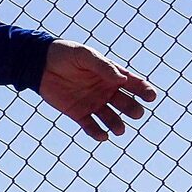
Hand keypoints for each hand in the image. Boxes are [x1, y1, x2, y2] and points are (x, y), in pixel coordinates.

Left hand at [38, 41, 157, 139]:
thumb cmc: (66, 55)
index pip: (134, 84)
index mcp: (112, 76)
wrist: (40, 64)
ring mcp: (93, 103)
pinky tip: (102, 137)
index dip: (145, 91)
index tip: (151, 97)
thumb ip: (103, 66)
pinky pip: (91, 126)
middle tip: (136, 113)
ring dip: (117, 125)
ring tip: (119, 130)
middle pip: (126, 104)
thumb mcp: (85, 56)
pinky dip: (97, 133)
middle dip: (133, 109)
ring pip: (111, 118)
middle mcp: (106, 91)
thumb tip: (122, 79)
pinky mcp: (78, 113)